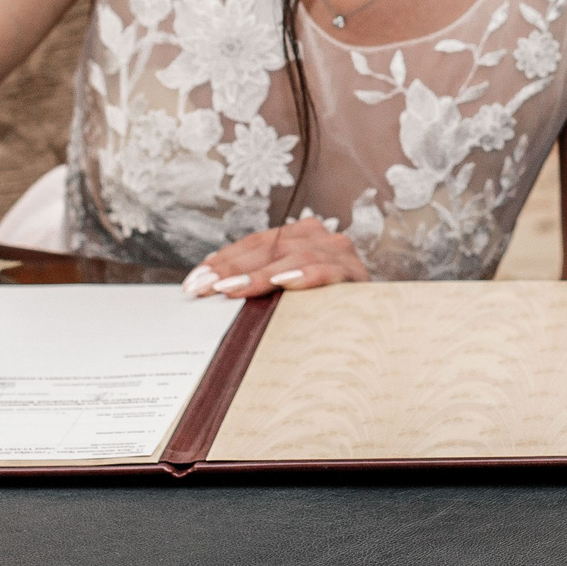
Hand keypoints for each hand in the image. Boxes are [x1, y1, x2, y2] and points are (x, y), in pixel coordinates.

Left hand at [180, 216, 371, 298]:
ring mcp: (340, 252)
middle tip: (203, 287)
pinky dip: (304, 275)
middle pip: (269, 248)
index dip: (224, 259)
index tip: (194, 282)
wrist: (372, 329)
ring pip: (292, 255)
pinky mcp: (356, 273)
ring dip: (259, 274)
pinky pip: (328, 270)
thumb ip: (260, 287)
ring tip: (231, 288)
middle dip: (232, 268)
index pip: (256, 243)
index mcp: (301, 236)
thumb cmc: (322, 314)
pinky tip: (283, 282)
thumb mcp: (287, 297)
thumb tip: (211, 294)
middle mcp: (321, 237)